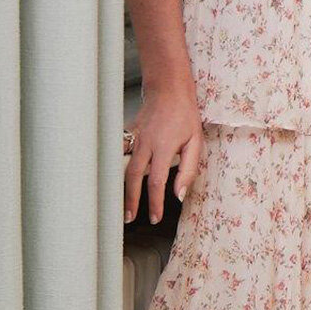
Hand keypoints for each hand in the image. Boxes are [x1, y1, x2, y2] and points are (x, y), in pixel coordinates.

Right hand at [125, 86, 203, 223]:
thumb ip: (189, 169)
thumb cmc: (185, 115)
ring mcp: (135, 139)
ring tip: (121, 205)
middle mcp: (146, 144)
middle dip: (131, 200)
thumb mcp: (196, 142)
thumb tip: (180, 194)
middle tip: (129, 218)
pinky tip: (114, 181)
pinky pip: (122, 154)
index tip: (155, 217)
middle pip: (134, 178)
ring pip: (124, 167)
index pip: (157, 182)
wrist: (168, 90)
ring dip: (122, 188)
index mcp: (164, 148)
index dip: (155, 202)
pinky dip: (116, 168)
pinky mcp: (129, 135)